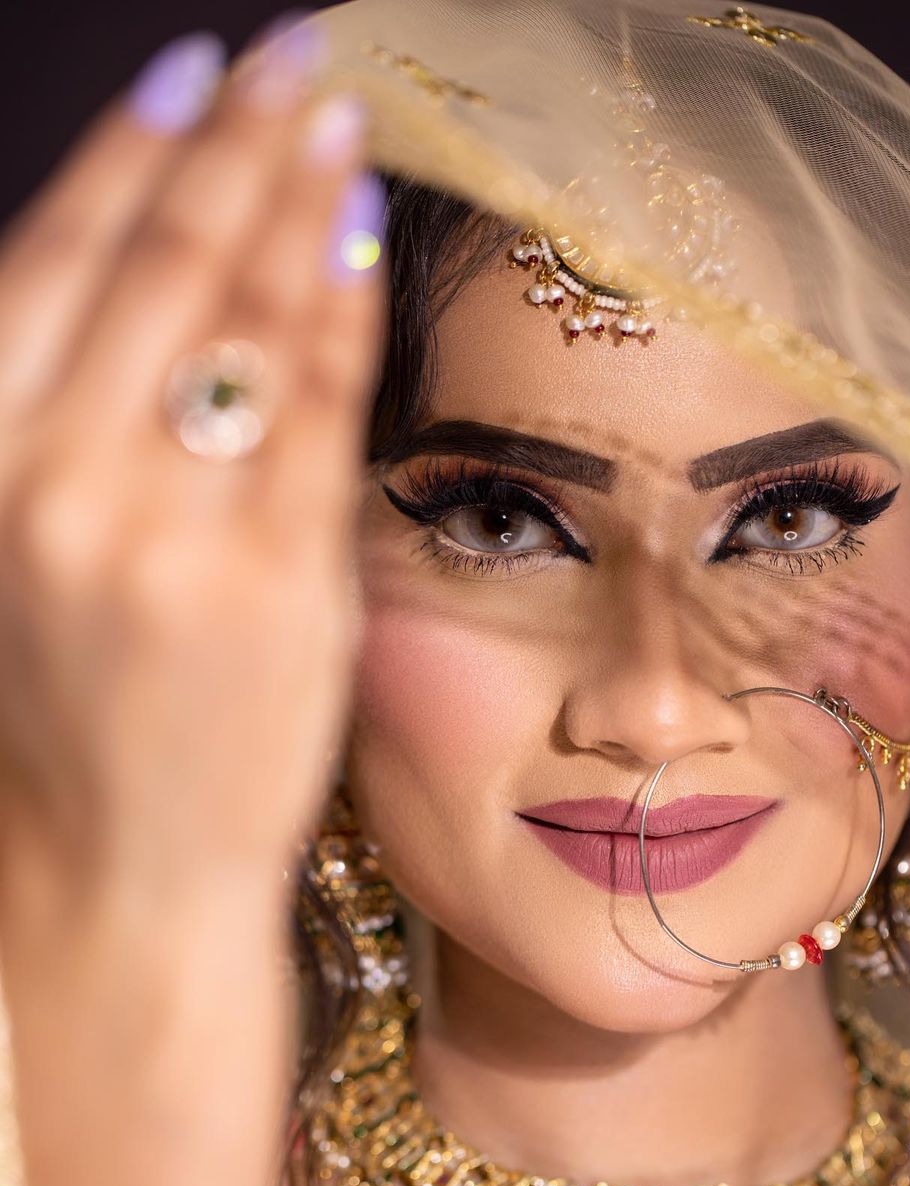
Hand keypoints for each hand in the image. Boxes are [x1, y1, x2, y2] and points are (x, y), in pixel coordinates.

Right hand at [0, 21, 383, 1185]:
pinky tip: (364, 238)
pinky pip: (317, 412)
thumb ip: (70, 417)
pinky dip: (343, 312)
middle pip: (158, 273)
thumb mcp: (24, 552)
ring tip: (339, 116)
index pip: (57, 268)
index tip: (193, 73)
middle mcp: (54, 487)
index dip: (130, 157)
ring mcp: (169, 537)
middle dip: (233, 148)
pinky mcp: (277, 583)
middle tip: (292, 54)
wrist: (121, 870)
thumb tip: (154, 268)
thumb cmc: (70, 712)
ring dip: (298, 202)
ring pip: (243, 325)